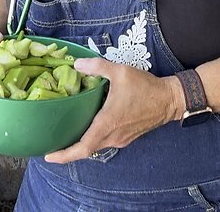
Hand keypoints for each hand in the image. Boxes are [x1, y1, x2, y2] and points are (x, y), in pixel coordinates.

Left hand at [43, 58, 182, 163]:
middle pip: (86, 150)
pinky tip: (87, 127)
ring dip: (81, 144)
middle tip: (51, 144)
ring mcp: (120, 139)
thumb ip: (97, 66)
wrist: (170, 100)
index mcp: (107, 124)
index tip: (49, 156)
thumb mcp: (120, 71)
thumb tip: (76, 64)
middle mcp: (112, 136)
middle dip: (67, 151)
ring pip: (96, 146)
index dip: (64, 155)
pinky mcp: (126, 137)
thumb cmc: (145, 87)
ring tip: (65, 135)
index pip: (83, 148)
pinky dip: (93, 138)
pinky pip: (105, 142)